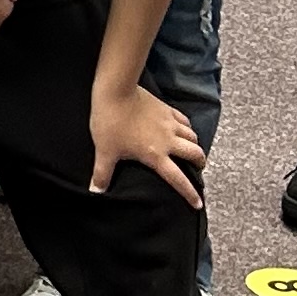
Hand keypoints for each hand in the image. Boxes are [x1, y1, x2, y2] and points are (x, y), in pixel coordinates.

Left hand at [90, 79, 205, 205]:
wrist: (116, 91)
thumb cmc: (110, 123)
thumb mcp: (105, 151)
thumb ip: (102, 174)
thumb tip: (96, 191)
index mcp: (156, 155)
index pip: (177, 179)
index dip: (189, 193)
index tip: (198, 203)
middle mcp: (168, 140)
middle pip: (194, 154)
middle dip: (200, 163)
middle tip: (198, 168)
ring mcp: (169, 123)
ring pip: (192, 135)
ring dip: (195, 144)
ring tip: (191, 149)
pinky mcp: (166, 108)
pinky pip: (184, 119)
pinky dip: (187, 127)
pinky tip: (183, 128)